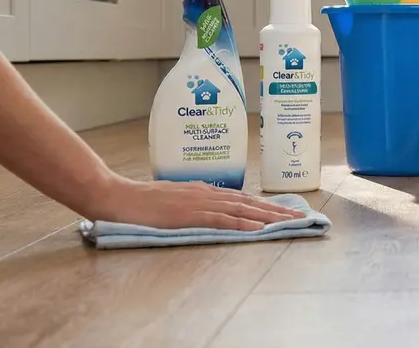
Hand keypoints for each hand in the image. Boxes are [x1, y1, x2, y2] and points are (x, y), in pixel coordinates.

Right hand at [90, 176, 305, 230]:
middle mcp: (207, 194)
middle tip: (300, 216)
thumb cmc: (142, 200)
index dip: (266, 204)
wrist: (118, 196)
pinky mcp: (190, 215)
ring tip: (288, 222)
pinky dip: (242, 224)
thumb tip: (213, 208)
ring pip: (242, 209)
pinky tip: (257, 228)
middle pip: (249, 202)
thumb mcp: (175, 198)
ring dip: (268, 216)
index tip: (286, 210)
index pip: (242, 198)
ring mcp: (200, 203)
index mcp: (204, 191)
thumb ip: (195, 202)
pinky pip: (222, 220)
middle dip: (276, 209)